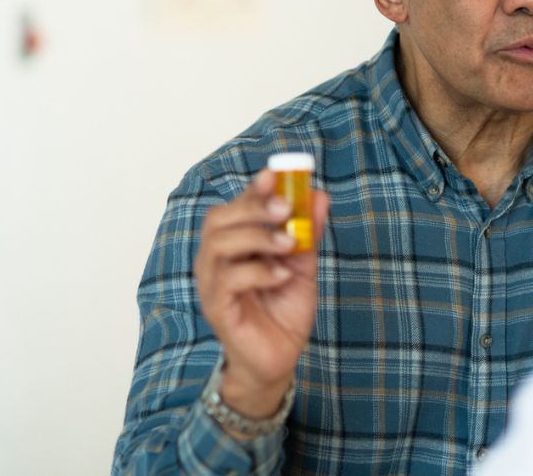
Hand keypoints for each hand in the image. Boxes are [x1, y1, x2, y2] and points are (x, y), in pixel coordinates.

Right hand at [194, 169, 328, 420]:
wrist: (279, 358)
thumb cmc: (284, 310)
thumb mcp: (304, 266)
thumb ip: (308, 232)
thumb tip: (319, 195)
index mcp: (235, 244)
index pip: (236, 206)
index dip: (253, 188)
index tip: (277, 174)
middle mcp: (216, 259)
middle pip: (219, 219)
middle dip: (252, 206)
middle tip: (285, 207)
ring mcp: (212, 284)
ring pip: (218, 245)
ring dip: (256, 237)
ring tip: (288, 244)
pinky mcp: (217, 308)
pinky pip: (228, 280)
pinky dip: (257, 271)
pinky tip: (281, 275)